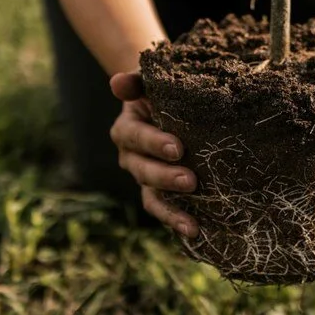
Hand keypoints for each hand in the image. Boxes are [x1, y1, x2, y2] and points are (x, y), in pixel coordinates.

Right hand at [109, 72, 199, 237]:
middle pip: (143, 171)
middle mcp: (132, 158)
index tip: (178, 148)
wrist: (170, 108)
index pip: (136, 137)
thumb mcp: (150, 82)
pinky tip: (196, 232)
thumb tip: (117, 83)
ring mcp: (145, 179)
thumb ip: (136, 81)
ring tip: (191, 224)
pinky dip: (177, 222)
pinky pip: (165, 211)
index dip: (154, 144)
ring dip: (171, 212)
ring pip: (152, 198)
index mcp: (127, 129)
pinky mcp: (161, 193)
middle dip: (166, 178)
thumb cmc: (163, 93)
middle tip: (191, 181)